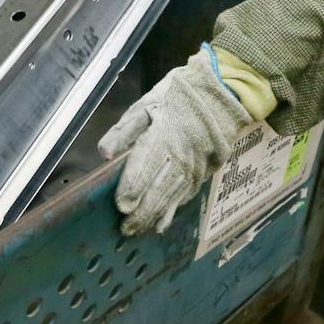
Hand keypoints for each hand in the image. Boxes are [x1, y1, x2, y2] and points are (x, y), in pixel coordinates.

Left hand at [97, 47, 253, 236]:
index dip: (132, 189)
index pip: (144, 168)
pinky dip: (173, 210)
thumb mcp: (146, 104)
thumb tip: (103, 153)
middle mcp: (179, 156)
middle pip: (158, 189)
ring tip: (138, 230)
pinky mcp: (203, 170)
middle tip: (125, 229)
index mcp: (162, 137)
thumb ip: (124, 130)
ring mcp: (193, 165)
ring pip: (171, 196)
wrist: (220, 94)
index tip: (121, 207)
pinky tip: (162, 223)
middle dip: (141, 212)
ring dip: (155, 216)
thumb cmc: (177, 96)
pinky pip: (186, 194)